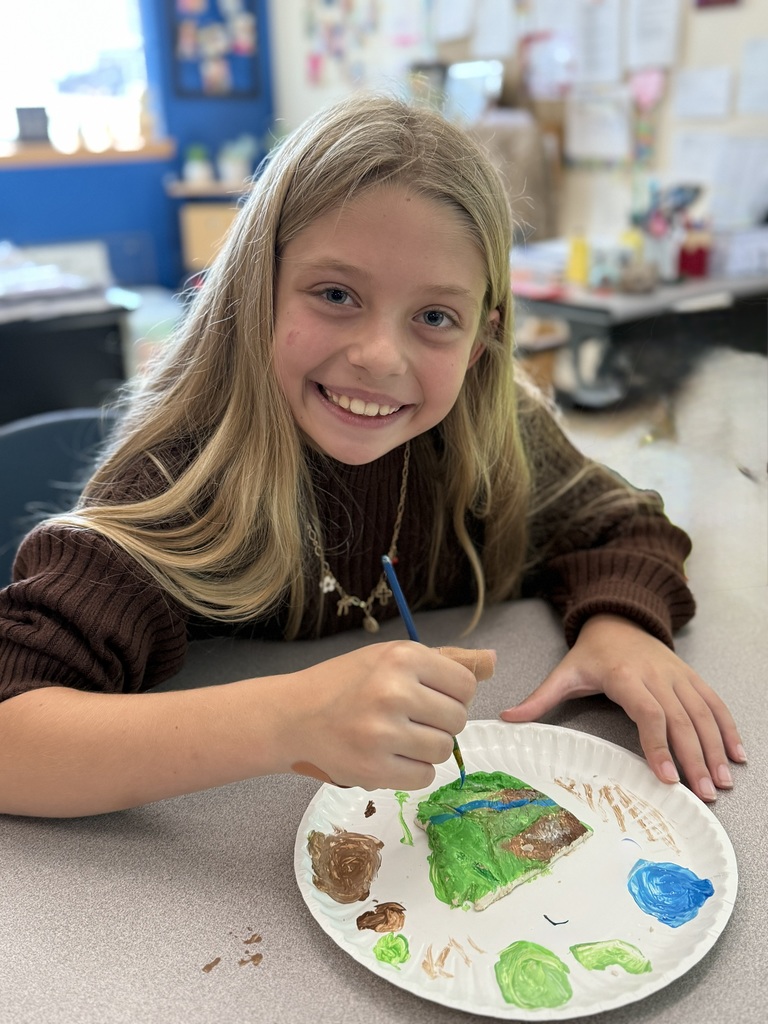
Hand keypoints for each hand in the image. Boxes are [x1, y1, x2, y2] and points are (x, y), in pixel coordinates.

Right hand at [279, 642, 493, 790]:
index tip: (429, 696)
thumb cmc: (347, 683)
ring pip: (444, 750)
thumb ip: (446, 661)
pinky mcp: (374, 769)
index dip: (453, 694)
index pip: (465, 685)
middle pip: (458, 719)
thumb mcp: (392, 658)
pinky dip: (413, 770)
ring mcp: (383, 733)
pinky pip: (424, 776)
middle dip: (441, 722)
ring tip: (400, 737)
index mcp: (402, 657)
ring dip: (429, 748)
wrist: (293, 716)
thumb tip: (493, 661)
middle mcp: (394, 692)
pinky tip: (390, 755)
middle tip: (411, 718)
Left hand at [500, 614, 745, 801]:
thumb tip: (506, 718)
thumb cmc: (592, 654)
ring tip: (722, 784)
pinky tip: (737, 756)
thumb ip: (539, 699)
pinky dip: (728, 729)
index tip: (667, 777)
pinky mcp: (691, 678)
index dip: (658, 744)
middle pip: (680, 720)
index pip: (648, 712)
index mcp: (625, 677)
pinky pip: (714, 703)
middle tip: (702, 794)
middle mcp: (657, 676)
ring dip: (715, 749)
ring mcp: (678, 676)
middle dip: (694, 758)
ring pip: (702, 714)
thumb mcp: (564, 673)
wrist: (619, 617)